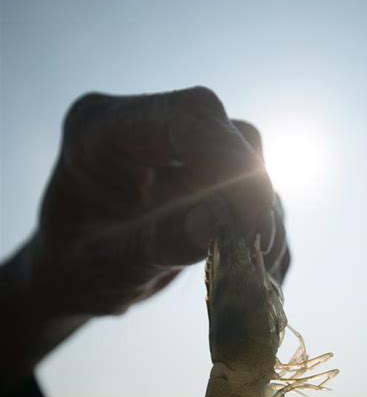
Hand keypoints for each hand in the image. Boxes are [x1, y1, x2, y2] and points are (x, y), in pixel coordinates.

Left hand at [34, 87, 289, 315]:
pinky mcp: (199, 171)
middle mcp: (142, 125)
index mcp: (101, 130)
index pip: (185, 118)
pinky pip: (247, 187)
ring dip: (261, 213)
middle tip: (258, 249)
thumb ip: (152, 245)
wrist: (77, 278)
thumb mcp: (104, 268)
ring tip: (254, 268)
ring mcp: (175, 146)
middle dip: (250, 190)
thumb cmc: (76, 273)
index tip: (256, 218)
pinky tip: (252, 267)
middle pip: (223, 130)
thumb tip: (211, 224)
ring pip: (245, 156)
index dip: (231, 159)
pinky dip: (257, 227)